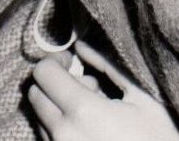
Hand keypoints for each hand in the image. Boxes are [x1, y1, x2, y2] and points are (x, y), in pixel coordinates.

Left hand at [28, 41, 178, 140]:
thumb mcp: (143, 99)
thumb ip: (107, 67)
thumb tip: (81, 46)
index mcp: (84, 111)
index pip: (43, 73)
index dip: (55, 61)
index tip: (70, 61)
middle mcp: (64, 133)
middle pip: (35, 94)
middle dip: (54, 84)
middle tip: (85, 87)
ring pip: (39, 118)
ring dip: (56, 107)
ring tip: (91, 112)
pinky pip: (47, 138)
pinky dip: (59, 128)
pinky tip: (88, 129)